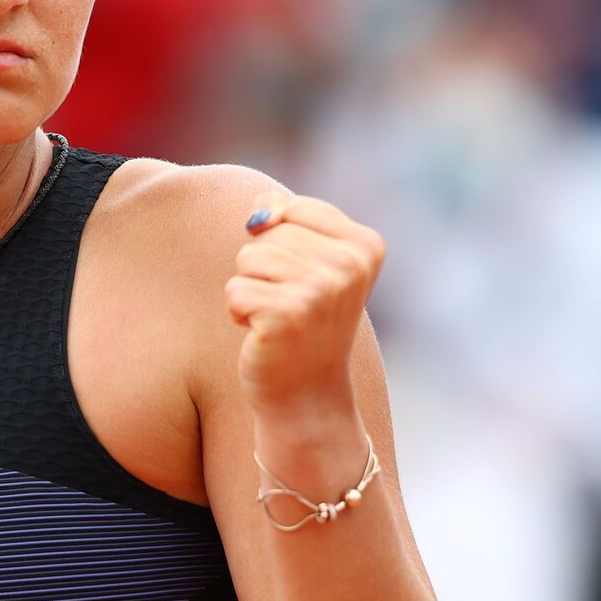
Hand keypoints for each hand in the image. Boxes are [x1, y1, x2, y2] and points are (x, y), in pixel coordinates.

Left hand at [225, 190, 384, 414]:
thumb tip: (263, 206)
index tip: (303, 281)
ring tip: (275, 317)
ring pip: (248, 257)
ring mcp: (321, 290)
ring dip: (249, 289)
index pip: (292, 208)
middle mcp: (350, 264)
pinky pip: (235, 290)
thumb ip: (287, 219)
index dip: (281, 243)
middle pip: (268, 232)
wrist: (307, 394)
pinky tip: (263, 334)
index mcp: (365, 244)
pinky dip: (238, 312)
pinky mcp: (288, 315)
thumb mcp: (308, 263)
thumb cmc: (303, 322)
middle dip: (263, 268)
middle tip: (288, 306)